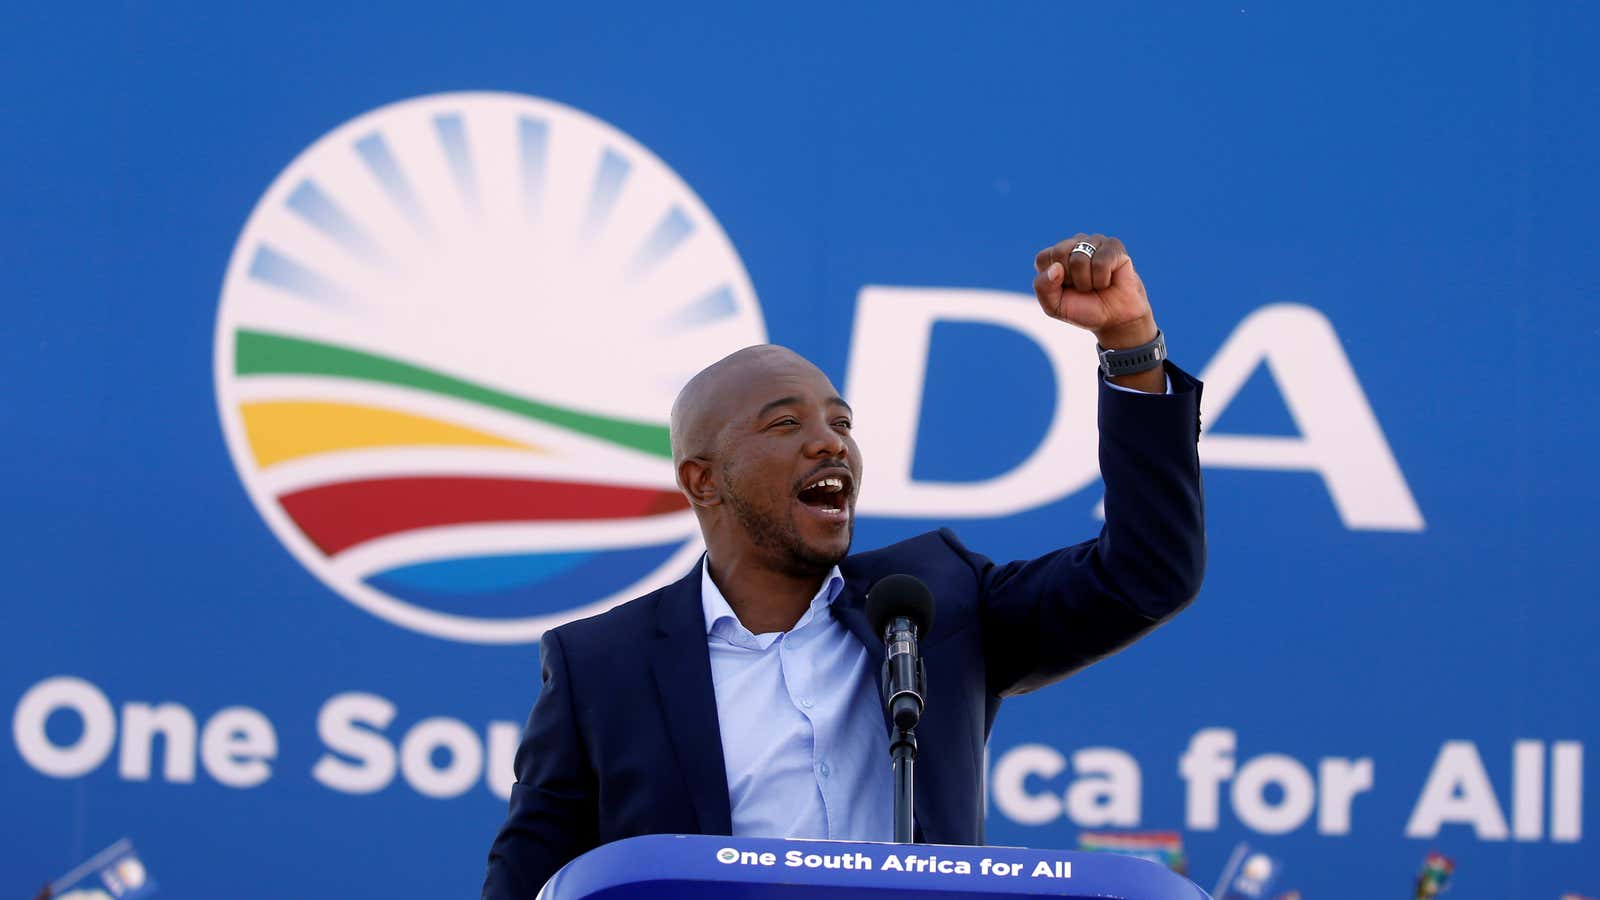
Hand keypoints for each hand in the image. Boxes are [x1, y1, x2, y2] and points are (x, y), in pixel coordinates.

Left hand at [1032, 233, 1156, 349]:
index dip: (1052, 281)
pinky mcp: (1113, 245)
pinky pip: (1100, 262)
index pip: (1043, 258)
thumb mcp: (1054, 306)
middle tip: (1082, 287)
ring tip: (1095, 285)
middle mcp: (1074, 243)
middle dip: (1070, 279)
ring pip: (1079, 259)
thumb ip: (1043, 287)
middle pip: (1059, 253)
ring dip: (1087, 282)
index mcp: (1055, 255)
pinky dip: (1102, 279)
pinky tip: (1107, 281)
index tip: (1065, 289)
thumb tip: (1055, 267)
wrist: (1115, 318)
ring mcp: (1094, 241)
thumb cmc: (1084, 309)